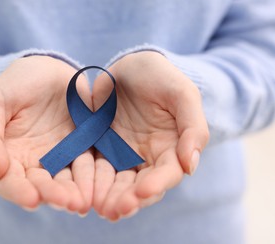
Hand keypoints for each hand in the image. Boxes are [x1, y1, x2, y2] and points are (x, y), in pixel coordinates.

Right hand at [0, 56, 93, 213]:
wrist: (45, 69)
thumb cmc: (14, 85)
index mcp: (10, 156)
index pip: (10, 183)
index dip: (19, 192)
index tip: (31, 198)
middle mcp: (36, 163)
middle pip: (43, 187)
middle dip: (54, 196)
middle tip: (67, 202)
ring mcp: (62, 157)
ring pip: (68, 181)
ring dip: (76, 193)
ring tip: (84, 200)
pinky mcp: (84, 147)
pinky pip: (90, 164)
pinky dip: (94, 176)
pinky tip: (100, 185)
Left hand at [92, 51, 208, 220]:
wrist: (132, 65)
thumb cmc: (161, 77)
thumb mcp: (182, 94)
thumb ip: (193, 128)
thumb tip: (190, 165)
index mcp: (170, 148)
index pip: (167, 174)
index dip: (157, 184)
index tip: (143, 191)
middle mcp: (147, 157)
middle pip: (140, 186)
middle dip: (129, 200)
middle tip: (115, 210)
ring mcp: (122, 154)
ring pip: (116, 183)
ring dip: (108, 196)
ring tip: (98, 208)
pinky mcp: (100, 148)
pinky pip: (94, 167)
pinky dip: (89, 180)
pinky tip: (81, 190)